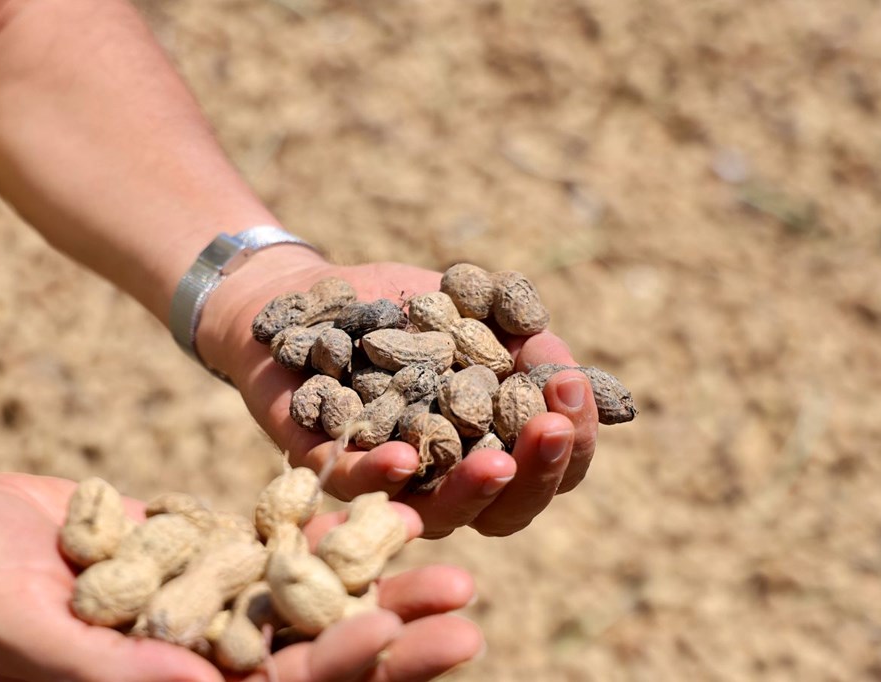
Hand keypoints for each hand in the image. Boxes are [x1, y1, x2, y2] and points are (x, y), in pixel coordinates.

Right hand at [0, 473, 480, 680]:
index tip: (428, 637)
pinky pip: (284, 531)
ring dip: (383, 569)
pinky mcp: (216, 548)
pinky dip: (331, 509)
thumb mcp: (33, 634)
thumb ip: (116, 670)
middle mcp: (214, 661)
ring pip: (318, 590)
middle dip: (397, 627)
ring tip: (448, 536)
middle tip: (466, 596)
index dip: (359, 667)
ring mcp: (220, 603)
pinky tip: (385, 480)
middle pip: (325, 650)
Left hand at [197, 248, 599, 538]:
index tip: (573, 387)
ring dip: (472, 491)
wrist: (306, 297)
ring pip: (438, 512)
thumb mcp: (470, 304)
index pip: (550, 466)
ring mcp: (388, 480)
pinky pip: (355, 484)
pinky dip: (380, 474)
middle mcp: (446, 476)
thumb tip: (561, 365)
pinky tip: (404, 457)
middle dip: (538, 472)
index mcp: (492, 444)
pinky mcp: (325, 466)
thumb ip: (519, 332)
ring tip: (499, 464)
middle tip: (552, 429)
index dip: (574, 439)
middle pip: (507, 508)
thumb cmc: (399, 307)